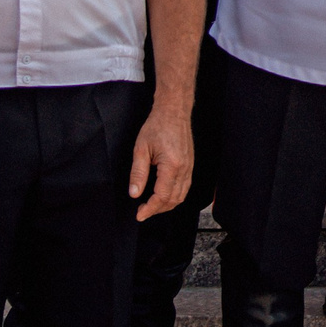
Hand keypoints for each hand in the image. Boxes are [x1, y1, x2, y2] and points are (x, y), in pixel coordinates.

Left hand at [129, 106, 194, 220]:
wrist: (174, 112)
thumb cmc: (157, 126)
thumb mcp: (141, 149)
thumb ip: (138, 173)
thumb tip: (134, 193)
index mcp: (172, 166)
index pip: (162, 196)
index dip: (150, 208)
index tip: (139, 214)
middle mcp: (184, 169)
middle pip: (174, 200)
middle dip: (158, 209)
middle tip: (142, 211)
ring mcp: (189, 168)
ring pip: (181, 196)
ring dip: (166, 205)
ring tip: (151, 205)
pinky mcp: (190, 165)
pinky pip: (185, 187)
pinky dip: (174, 196)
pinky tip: (163, 195)